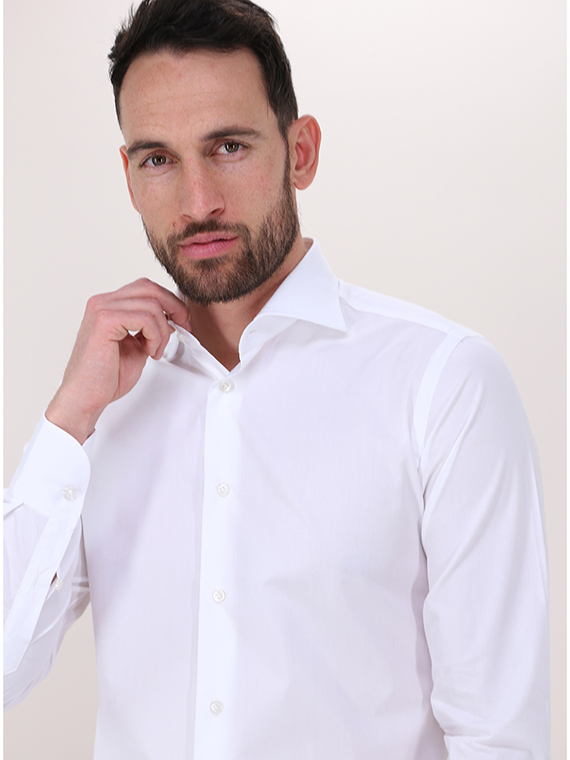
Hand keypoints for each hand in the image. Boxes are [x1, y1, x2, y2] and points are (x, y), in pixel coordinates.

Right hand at [45, 279, 189, 443]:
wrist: (85, 397)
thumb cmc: (106, 377)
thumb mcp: (136, 346)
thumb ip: (150, 329)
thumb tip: (172, 318)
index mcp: (109, 305)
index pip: (146, 288)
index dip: (169, 302)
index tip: (182, 322)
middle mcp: (102, 302)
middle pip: (150, 288)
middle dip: (174, 307)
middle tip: (183, 328)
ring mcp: (101, 308)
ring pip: (151, 304)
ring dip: (163, 331)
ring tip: (155, 351)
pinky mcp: (104, 321)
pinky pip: (145, 318)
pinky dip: (155, 336)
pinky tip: (149, 352)